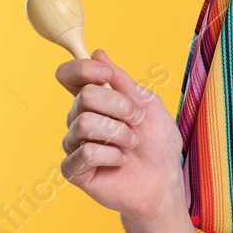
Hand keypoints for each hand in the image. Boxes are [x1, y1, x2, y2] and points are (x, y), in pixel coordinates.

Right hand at [55, 49, 184, 223]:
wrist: (163, 179)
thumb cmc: (157, 142)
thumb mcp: (147, 104)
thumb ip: (122, 81)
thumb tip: (98, 54)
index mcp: (95, 100)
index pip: (69, 75)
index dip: (81, 69)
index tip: (105, 75)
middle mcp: (79, 119)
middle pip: (84, 96)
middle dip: (119, 106)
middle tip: (136, 119)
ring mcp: (74, 144)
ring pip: (83, 123)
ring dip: (118, 132)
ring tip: (131, 143)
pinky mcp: (74, 170)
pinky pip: (86, 153)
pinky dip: (112, 155)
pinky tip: (120, 161)